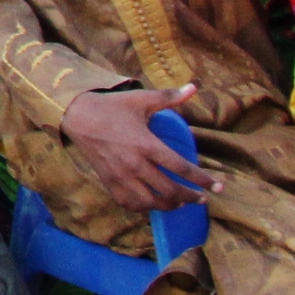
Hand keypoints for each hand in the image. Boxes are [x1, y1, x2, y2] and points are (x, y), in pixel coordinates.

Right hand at [61, 85, 215, 211]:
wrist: (76, 115)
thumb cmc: (111, 107)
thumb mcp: (141, 100)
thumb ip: (169, 97)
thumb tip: (194, 87)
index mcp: (147, 144)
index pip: (182, 168)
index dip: (203, 180)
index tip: (218, 187)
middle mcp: (135, 164)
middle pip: (170, 190)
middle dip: (190, 197)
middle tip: (201, 198)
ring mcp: (120, 175)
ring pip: (151, 202)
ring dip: (169, 206)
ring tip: (179, 203)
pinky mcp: (108, 181)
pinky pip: (129, 203)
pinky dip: (143, 208)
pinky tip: (152, 204)